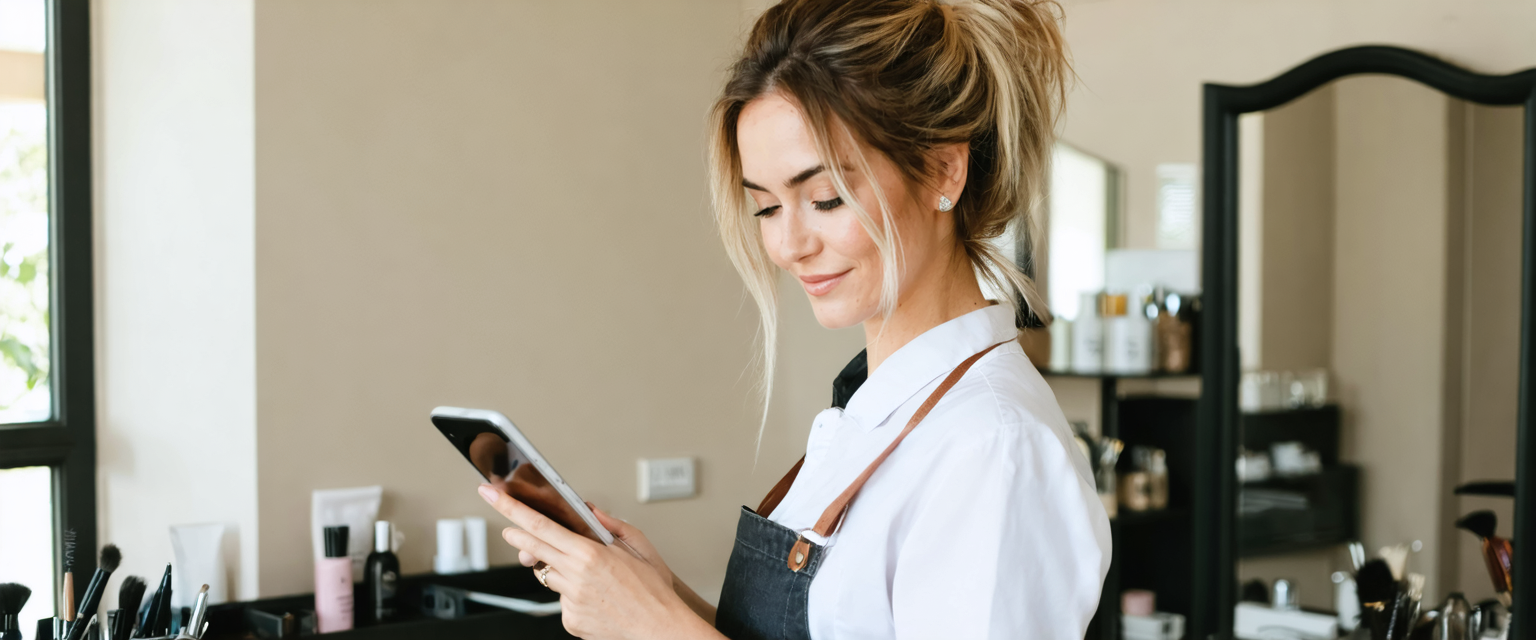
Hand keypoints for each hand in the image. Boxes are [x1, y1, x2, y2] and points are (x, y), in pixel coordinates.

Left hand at [478, 484, 718, 639]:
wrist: (661, 629)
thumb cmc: (655, 591)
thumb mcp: (640, 546)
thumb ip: (611, 524)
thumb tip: (589, 511)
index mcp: (589, 554)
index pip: (540, 526)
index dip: (511, 510)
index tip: (493, 496)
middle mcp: (574, 578)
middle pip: (532, 549)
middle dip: (516, 536)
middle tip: (509, 529)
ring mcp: (569, 602)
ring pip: (549, 576)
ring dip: (560, 570)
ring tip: (592, 576)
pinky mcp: (570, 621)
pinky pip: (562, 600)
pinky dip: (574, 595)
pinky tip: (597, 598)